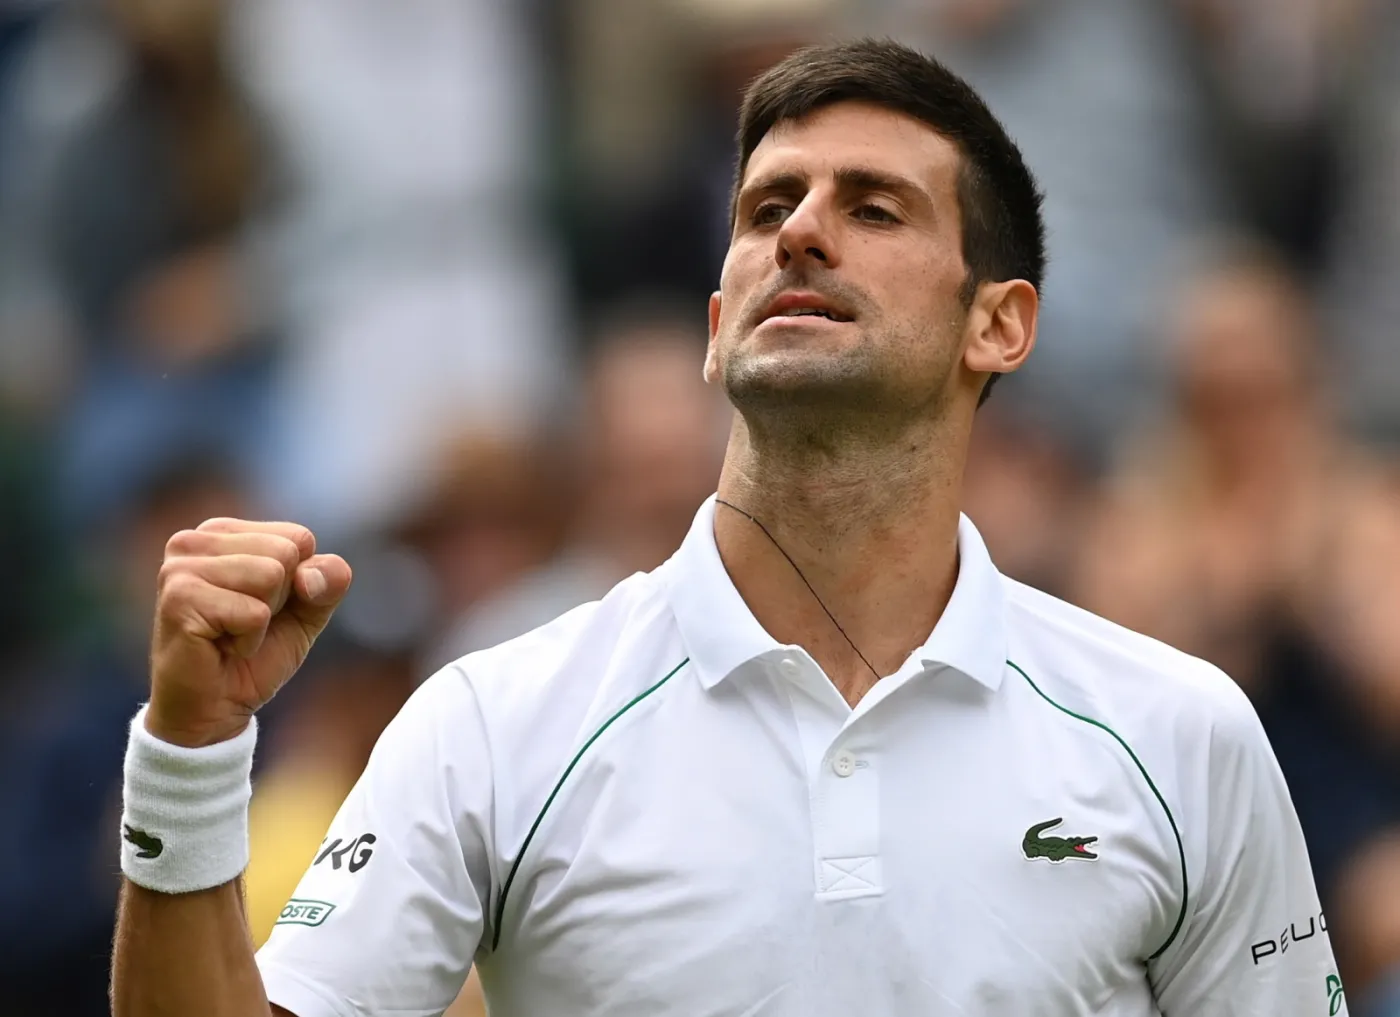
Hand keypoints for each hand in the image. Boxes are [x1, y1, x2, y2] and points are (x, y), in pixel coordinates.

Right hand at [148, 519, 352, 746]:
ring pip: (271, 576)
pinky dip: (249, 640)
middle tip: (244, 625)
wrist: (213, 709)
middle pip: (286, 553)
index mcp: (223, 532)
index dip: (298, 582)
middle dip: (279, 600)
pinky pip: (254, 612)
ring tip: (231, 634)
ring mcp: (181, 567)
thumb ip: (327, 581)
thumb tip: (316, 572)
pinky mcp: (180, 599)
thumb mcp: (306, 612)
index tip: (262, 607)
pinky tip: (220, 647)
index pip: (299, 537)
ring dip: (262, 620)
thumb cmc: (255, 655)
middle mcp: (194, 540)